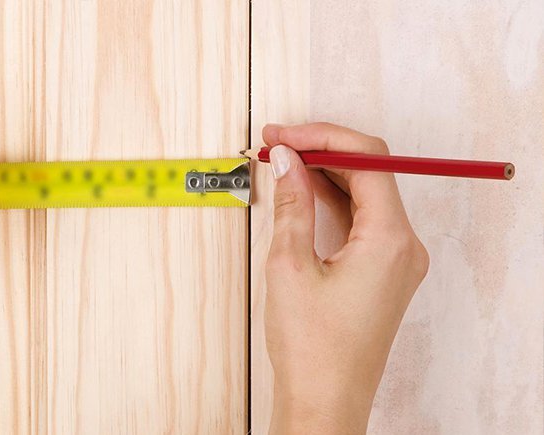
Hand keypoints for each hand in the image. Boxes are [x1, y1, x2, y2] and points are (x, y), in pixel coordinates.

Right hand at [262, 123, 428, 433]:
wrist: (324, 402)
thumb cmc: (313, 348)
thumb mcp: (290, 265)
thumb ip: (291, 205)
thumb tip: (287, 161)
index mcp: (391, 239)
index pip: (367, 158)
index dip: (322, 137)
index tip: (283, 135)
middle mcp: (403, 246)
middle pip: (369, 172)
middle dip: (320, 151)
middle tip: (274, 145)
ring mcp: (395, 260)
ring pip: (364, 195)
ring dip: (323, 176)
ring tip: (280, 165)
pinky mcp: (382, 272)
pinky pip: (361, 221)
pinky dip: (331, 202)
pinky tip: (300, 195)